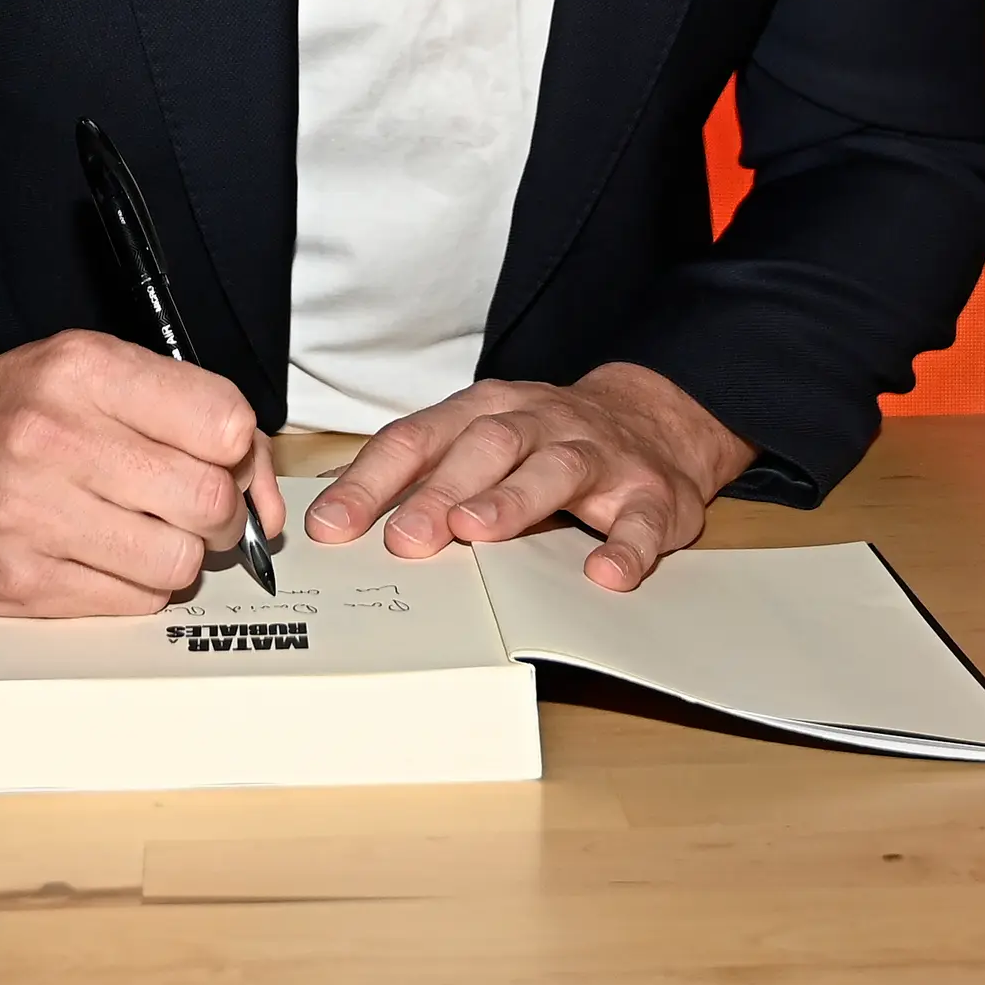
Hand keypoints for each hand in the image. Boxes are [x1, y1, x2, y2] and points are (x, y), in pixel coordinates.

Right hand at [0, 335, 284, 616]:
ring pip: (178, 562)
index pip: (224, 421)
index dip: (241, 455)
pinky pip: (132, 603)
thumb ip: (182, 413)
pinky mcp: (18, 582)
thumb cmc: (3, 416)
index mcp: (83, 370)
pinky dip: (134, 587)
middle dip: (216, 515)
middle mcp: (56, 436)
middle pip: (208, 500)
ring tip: (140, 534)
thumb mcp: (86, 374)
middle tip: (186, 509)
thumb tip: (263, 496)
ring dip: (176, 558)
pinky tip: (100, 558)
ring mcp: (32, 514)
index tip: (225, 465)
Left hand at [305, 364, 751, 591]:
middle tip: (404, 538)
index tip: (331, 526)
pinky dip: (626, 545)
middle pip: (485, 446)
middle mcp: (539, 422)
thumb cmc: (545, 439)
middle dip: (441, 490)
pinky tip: (604, 573)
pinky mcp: (651, 493)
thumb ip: (416, 471)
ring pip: (555, 468)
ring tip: (479, 532)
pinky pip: (641, 518)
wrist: (653, 420)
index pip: (418, 438)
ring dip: (514, 499)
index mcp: (485, 411)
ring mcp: (598, 454)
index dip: (371, 481)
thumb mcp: (476, 439)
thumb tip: (331, 511)